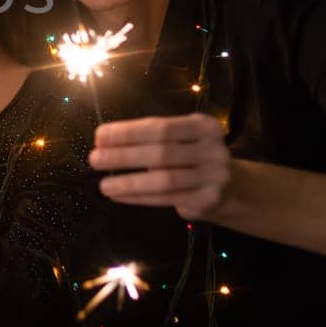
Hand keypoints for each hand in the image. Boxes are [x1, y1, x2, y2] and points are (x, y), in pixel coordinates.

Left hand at [89, 113, 232, 220]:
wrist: (230, 187)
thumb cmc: (193, 157)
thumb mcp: (180, 140)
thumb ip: (150, 138)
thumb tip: (105, 141)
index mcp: (203, 126)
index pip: (160, 127)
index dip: (128, 132)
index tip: (99, 137)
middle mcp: (213, 149)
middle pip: (161, 153)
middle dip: (124, 156)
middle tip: (95, 159)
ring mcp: (215, 176)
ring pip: (164, 180)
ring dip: (129, 183)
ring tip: (104, 185)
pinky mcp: (209, 200)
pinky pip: (167, 199)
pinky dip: (140, 198)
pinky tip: (120, 196)